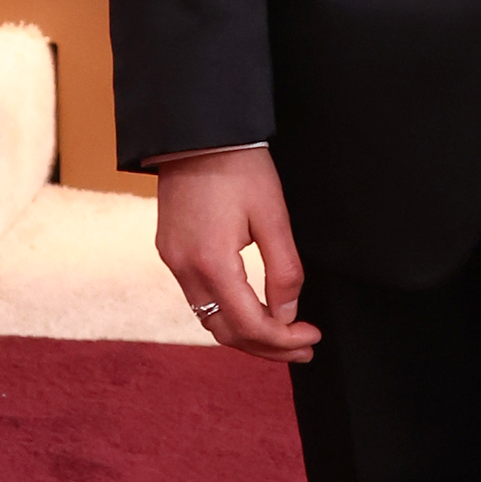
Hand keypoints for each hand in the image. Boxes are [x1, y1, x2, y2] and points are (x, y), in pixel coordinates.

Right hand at [156, 149, 318, 364]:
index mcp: (212, 263)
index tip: (311, 337)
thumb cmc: (239, 168)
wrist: (196, 132)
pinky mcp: (169, 252)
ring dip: (246, 334)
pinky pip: (198, 299)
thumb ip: (284, 271)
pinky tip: (252, 311)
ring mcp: (172, 262)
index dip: (283, 340)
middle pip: (226, 332)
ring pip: (209, 320)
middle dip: (266, 347)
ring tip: (282, 337)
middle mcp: (184, 269)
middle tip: (302, 348)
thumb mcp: (273, 217)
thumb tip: (288, 315)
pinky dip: (227, 313)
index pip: (249, 325)